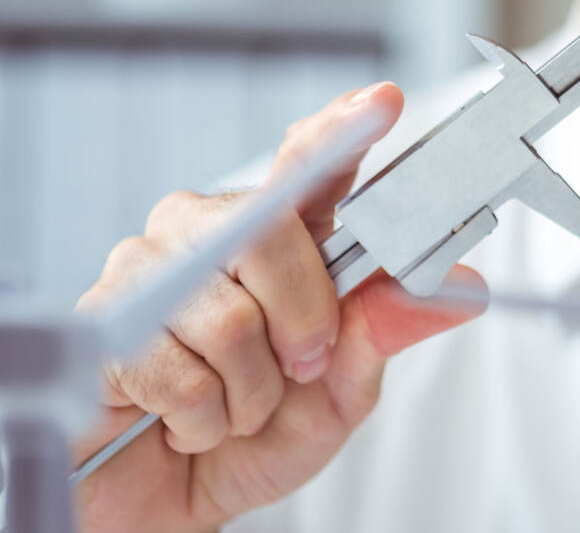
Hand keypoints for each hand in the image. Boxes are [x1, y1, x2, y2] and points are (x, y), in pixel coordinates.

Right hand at [74, 83, 487, 532]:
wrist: (177, 500)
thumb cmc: (257, 436)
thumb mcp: (342, 391)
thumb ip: (386, 333)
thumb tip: (460, 290)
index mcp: (281, 237)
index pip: (311, 163)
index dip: (344, 129)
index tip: (384, 102)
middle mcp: (213, 232)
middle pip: (274, 234)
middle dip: (303, 322)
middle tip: (298, 367)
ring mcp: (151, 269)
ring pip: (231, 316)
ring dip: (249, 390)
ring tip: (233, 402)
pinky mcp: (104, 320)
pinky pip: (177, 367)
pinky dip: (201, 416)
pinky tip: (185, 417)